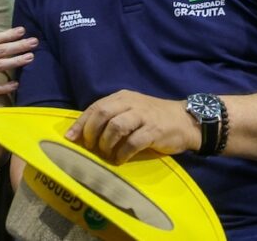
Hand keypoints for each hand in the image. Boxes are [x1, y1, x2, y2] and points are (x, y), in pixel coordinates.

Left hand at [65, 90, 199, 163]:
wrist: (185, 120)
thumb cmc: (153, 117)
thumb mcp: (131, 110)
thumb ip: (111, 117)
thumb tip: (84, 133)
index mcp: (122, 97)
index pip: (96, 107)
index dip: (81, 123)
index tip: (70, 137)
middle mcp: (131, 103)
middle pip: (103, 114)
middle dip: (91, 132)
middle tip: (90, 147)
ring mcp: (143, 116)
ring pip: (116, 126)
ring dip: (106, 143)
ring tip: (106, 153)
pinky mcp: (154, 130)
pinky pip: (133, 142)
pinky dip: (122, 153)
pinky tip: (120, 159)